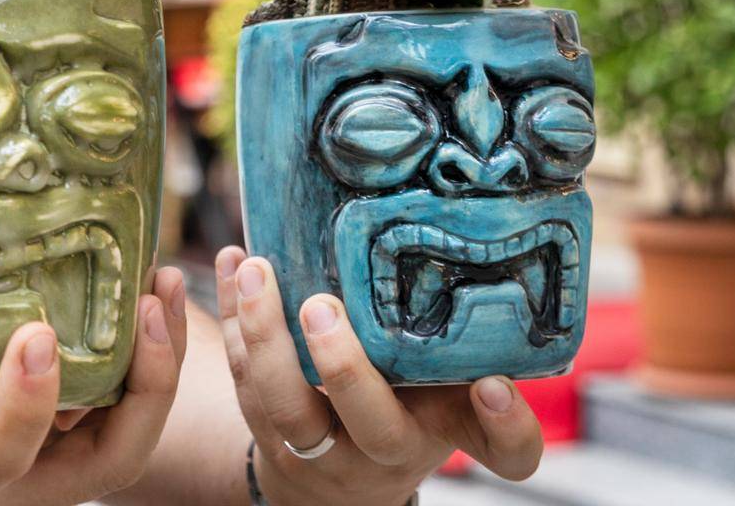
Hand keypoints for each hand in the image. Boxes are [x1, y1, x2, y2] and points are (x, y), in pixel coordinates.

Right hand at [0, 256, 186, 505]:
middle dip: (143, 388)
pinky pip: (108, 413)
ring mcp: (30, 468)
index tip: (36, 333)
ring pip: (122, 441)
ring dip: (155, 366)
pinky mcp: (40, 442)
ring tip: (160, 280)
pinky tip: (136, 289)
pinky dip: (135, 359)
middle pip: (105, 465)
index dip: (27, 408)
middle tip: (147, 300)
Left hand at [216, 247, 541, 504]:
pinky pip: (241, 379)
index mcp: (444, 429)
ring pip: (284, 406)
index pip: (500, 450)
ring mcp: (321, 450)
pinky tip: (233, 261)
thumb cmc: (410, 408)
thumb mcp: (448, 388)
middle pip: (369, 422)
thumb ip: (469, 344)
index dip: (504, 426)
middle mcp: (386, 450)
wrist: (345, 477)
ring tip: (258, 269)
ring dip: (263, 334)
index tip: (494, 385)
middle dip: (343, 366)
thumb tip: (491, 258)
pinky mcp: (268, 434)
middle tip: (322, 304)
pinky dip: (231, 317)